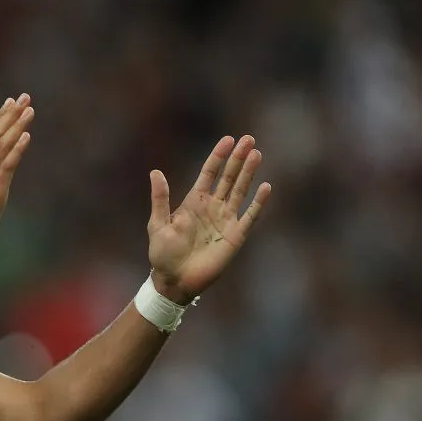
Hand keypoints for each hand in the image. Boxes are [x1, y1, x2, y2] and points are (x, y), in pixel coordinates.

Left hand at [146, 135, 271, 303]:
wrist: (174, 281)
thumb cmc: (163, 254)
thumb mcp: (158, 224)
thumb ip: (160, 199)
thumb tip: (155, 172)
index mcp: (193, 202)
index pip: (209, 173)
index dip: (218, 157)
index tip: (228, 140)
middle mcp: (212, 207)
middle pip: (228, 178)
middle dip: (238, 159)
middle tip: (248, 139)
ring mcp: (225, 220)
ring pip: (240, 191)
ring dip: (249, 173)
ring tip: (256, 154)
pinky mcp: (235, 236)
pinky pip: (249, 216)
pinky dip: (258, 202)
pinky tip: (266, 186)